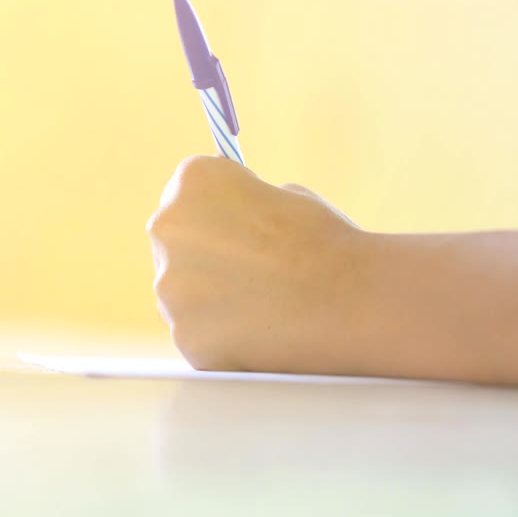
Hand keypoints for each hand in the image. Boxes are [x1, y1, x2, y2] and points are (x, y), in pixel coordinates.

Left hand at [147, 156, 370, 372]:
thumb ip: (247, 204)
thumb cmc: (326, 243)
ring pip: (181, 291)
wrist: (350, 301)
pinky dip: (221, 335)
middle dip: (206, 254)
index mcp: (194, 181)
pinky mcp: (184, 335)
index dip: (220, 210)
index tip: (243, 224)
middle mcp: (167, 227)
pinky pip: (195, 332)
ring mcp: (169, 286)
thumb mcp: (287, 195)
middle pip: (175, 241)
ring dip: (210, 296)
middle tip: (252, 270)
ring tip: (263, 304)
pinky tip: (259, 332)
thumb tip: (236, 220)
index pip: (188, 191)